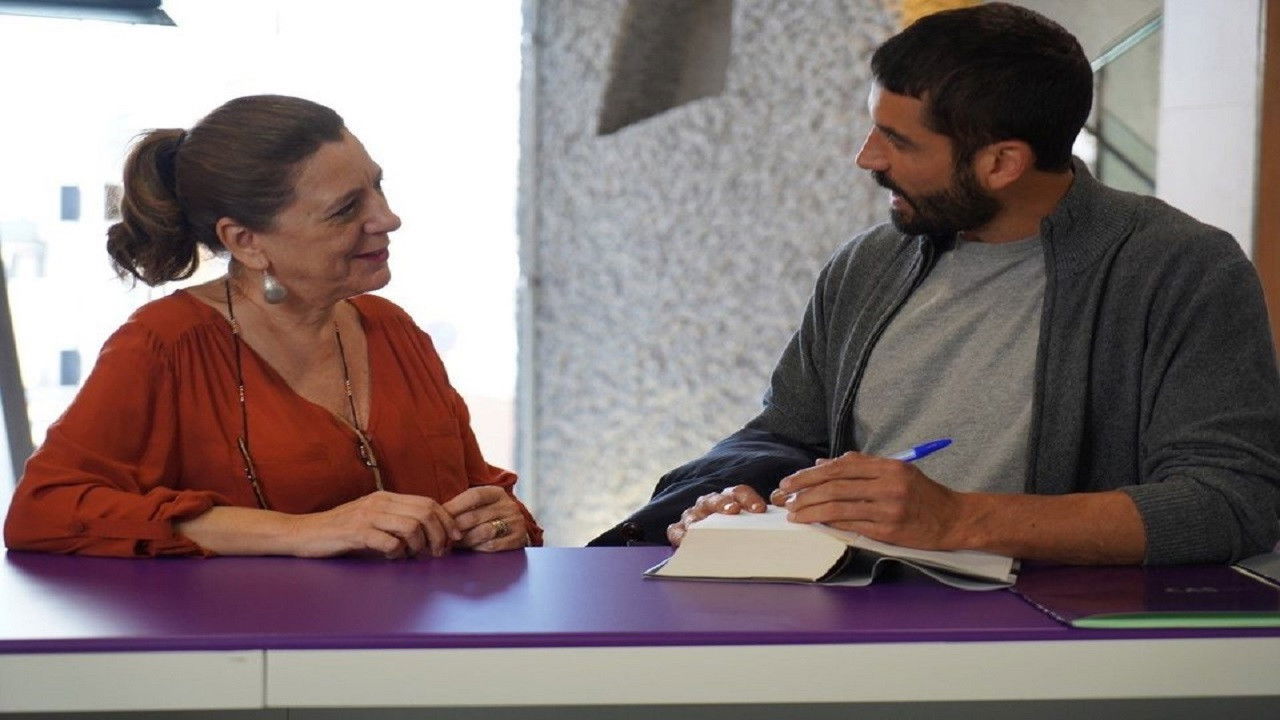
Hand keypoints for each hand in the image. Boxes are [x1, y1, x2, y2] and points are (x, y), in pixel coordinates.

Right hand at [290, 490, 460, 558]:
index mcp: (386, 497)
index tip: (454, 538)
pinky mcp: (356, 533)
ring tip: (415, 556)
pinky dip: (397, 553)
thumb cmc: (340, 530)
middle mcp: (379, 502)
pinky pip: (389, 542)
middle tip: (439, 553)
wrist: (303, 532)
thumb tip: (428, 534)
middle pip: (425, 512)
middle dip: (440, 535)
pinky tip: (391, 558)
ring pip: (412, 526)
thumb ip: (395, 521)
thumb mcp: (372, 519)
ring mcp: (367, 516)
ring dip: (420, 545)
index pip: (428, 503)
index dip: (446, 521)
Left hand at [444, 486, 528, 551]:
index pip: (474, 495)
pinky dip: (478, 547)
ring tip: (454, 543)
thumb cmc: (491, 516)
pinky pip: (492, 545)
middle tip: (442, 534)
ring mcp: (515, 522)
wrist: (518, 529)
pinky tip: (470, 548)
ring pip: (483, 531)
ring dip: (465, 539)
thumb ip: (464, 506)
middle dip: (456, 526)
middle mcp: (509, 506)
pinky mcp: (517, 539)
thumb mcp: (482, 505)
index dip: (455, 505)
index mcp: (497, 493)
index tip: (440, 514)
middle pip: (475, 515)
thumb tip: (437, 512)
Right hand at [666, 485, 768, 546]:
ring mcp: (693, 515)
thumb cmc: (739, 532)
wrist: (714, 541)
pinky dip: (679, 534)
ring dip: (698, 519)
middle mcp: (710, 503)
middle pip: (715, 499)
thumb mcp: (749, 525)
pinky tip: (683, 539)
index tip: (759, 509)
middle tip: (733, 510)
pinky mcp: (679, 529)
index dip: (748, 498)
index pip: (739, 492)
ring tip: (699, 526)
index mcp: (729, 498)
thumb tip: (778, 537)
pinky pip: (675, 530)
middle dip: (723, 503)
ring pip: (694, 513)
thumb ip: (759, 526)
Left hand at [777, 452, 964, 549]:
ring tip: (794, 513)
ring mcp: (889, 509)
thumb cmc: (922, 494)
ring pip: (839, 506)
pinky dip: (829, 523)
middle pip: (835, 485)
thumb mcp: (896, 471)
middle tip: (784, 497)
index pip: (840, 467)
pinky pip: (851, 525)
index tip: (791, 481)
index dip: (811, 474)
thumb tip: (823, 464)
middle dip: (804, 491)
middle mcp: (889, 485)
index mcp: (889, 467)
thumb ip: (861, 466)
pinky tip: (815, 523)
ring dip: (811, 510)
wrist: (954, 519)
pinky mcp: (889, 531)